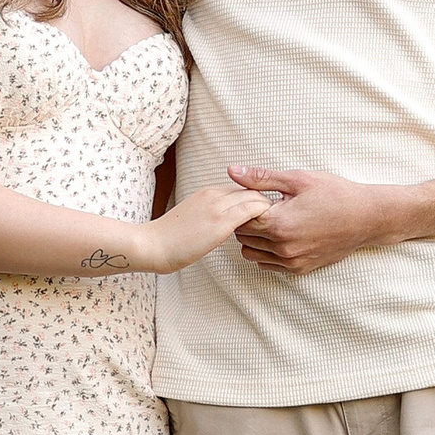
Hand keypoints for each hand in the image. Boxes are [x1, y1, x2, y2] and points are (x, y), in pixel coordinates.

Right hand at [129, 182, 268, 272]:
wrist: (152, 245)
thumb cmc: (168, 239)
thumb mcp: (192, 219)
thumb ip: (209, 217)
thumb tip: (224, 226)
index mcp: (207, 193)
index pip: (242, 190)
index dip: (257, 200)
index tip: (269, 213)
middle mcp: (214, 194)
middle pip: (252, 190)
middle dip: (269, 202)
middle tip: (283, 217)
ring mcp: (218, 206)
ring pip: (255, 198)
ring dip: (270, 209)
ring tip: (282, 223)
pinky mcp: (221, 222)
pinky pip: (253, 211)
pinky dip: (266, 216)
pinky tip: (273, 229)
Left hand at [230, 164, 404, 275]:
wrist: (366, 217)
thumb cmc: (335, 194)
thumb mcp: (298, 180)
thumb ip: (261, 178)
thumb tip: (232, 171)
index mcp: (278, 224)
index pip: (240, 219)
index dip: (244, 205)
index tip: (257, 196)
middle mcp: (282, 247)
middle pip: (243, 236)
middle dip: (247, 221)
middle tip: (265, 206)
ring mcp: (291, 261)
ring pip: (251, 253)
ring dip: (255, 238)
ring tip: (273, 220)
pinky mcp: (299, 269)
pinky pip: (267, 264)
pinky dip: (267, 251)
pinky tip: (281, 235)